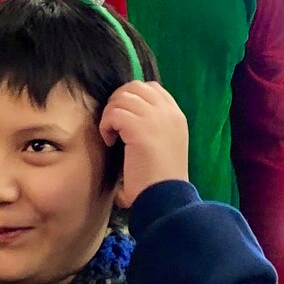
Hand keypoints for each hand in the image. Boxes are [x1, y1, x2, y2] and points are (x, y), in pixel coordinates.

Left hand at [97, 81, 188, 207]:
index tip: (125, 119)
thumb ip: (153, 125)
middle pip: (135, 87)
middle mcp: (168, 113)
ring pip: (122, 97)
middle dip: (118, 102)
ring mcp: (155, 118)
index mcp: (176, 116)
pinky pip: (113, 113)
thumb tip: (127, 114)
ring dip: (110, 115)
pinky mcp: (140, 128)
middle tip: (114, 125)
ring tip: (112, 136)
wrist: (165, 197)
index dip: (133, 97)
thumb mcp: (165, 145)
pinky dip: (106, 126)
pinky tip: (110, 142)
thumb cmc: (161, 180)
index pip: (152, 88)